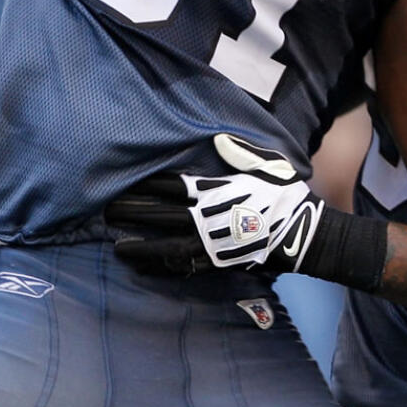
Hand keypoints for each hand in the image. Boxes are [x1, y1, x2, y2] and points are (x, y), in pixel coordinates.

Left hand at [107, 133, 326, 274]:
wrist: (300, 233)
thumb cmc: (283, 193)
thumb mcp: (266, 164)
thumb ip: (238, 152)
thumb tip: (217, 138)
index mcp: (217, 190)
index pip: (173, 185)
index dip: (147, 184)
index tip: (124, 180)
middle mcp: (208, 218)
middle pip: (163, 214)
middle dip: (133, 211)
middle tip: (106, 210)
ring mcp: (211, 244)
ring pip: (167, 245)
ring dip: (141, 244)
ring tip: (115, 244)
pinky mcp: (217, 263)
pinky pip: (183, 267)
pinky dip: (159, 268)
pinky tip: (140, 268)